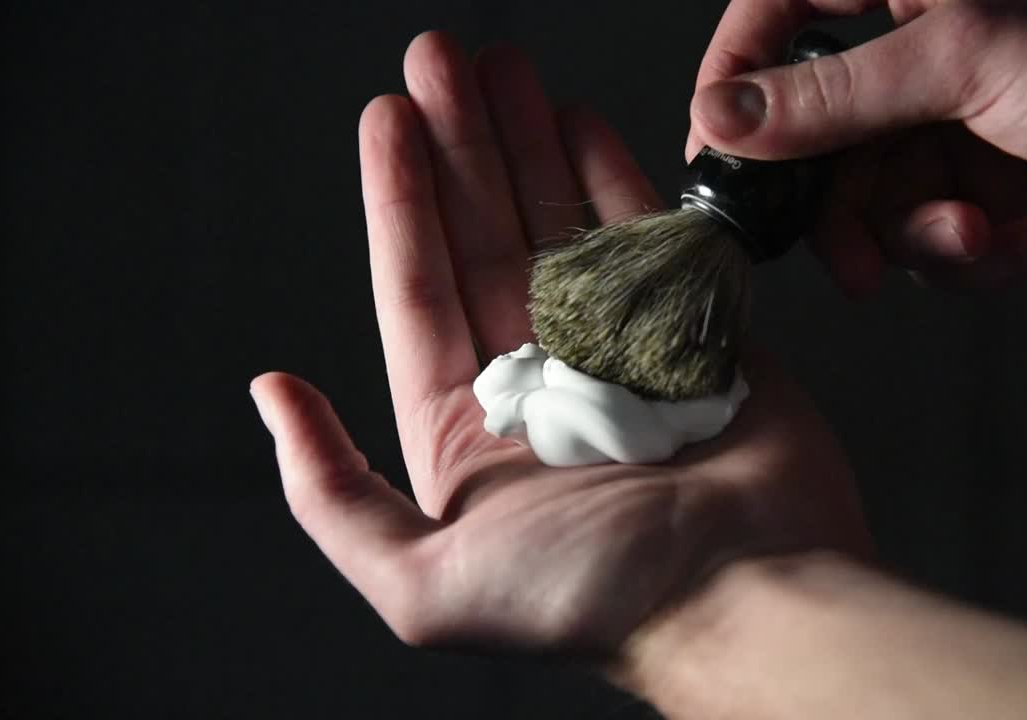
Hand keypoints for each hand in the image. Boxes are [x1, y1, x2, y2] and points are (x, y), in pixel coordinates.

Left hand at [250, 32, 871, 653]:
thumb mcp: (425, 583)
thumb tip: (273, 395)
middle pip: (485, 238)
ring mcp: (617, 353)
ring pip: (559, 226)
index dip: (400, 200)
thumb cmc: (601, 602)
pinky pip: (645, 240)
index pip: (418, 290)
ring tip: (501, 69)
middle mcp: (538, 386)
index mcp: (470, 433)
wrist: (753, 599)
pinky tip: (579, 122)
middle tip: (438, 62)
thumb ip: (332, 494)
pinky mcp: (692, 334)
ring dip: (526, 145)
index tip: (386, 118)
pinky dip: (613, 179)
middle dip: (459, 147)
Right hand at [687, 1, 1026, 294]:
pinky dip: (972, 261)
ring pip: (868, 207)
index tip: (716, 149)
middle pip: (812, 139)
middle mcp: (916, 60)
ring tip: (978, 239)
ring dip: (921, 243)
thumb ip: (834, 97)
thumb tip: (724, 115)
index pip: (776, 13)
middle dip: (839, 212)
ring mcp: (944, 130)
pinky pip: (926, 245)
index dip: (735, 78)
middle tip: (852, 260)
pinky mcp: (976, 194)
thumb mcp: (966, 63)